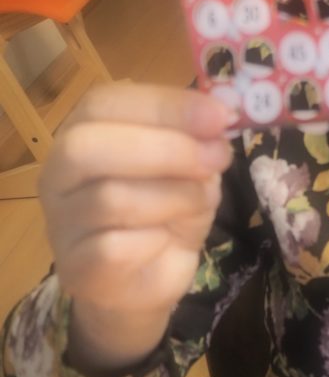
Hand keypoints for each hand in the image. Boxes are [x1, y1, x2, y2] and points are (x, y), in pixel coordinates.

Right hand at [40, 85, 233, 368]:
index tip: (220, 116)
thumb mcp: (192, 163)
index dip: (164, 105)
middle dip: (166, 149)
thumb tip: (221, 118)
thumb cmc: (168, 206)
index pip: (104, 102)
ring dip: (175, 196)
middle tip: (218, 158)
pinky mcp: (75, 268)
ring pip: (110, 199)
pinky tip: (168, 239)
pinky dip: (156, 240)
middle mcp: (58, 173)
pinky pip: (114, 247)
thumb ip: (198, 137)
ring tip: (202, 200)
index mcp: (84, 131)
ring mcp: (61, 223)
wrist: (151, 274)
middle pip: (88, 147)